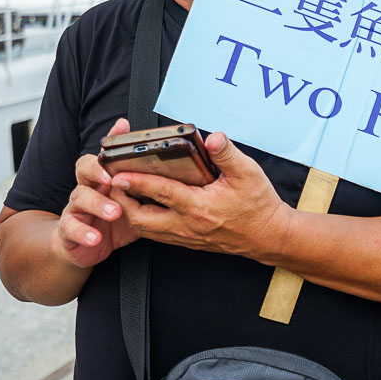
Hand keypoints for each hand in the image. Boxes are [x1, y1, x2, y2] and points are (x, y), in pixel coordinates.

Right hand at [51, 118, 140, 268]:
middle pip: (84, 168)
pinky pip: (71, 228)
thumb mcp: (134, 202)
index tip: (122, 126)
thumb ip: (147, 186)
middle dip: (97, 170)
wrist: (85, 248)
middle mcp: (87, 188)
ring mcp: (76, 208)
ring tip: (115, 212)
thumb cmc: (113, 221)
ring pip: (79, 198)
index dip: (111, 139)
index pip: (104, 153)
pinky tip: (95, 237)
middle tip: (112, 178)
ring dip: (97, 204)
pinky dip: (83, 232)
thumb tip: (175, 171)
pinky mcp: (69, 229)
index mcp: (103, 178)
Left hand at [109, 132, 291, 260]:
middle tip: (112, 182)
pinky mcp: (188, 241)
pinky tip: (142, 206)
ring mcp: (186, 236)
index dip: (137, 182)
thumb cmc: (258, 205)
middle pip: (142, 218)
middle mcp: (188, 225)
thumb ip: (226, 154)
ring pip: (146, 229)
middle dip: (121, 201)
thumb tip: (211, 138)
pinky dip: (143, 220)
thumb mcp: (248, 173)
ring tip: (122, 192)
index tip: (117, 173)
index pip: (161, 192)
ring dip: (130, 212)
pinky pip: (156, 234)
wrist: (268, 236)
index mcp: (200, 206)